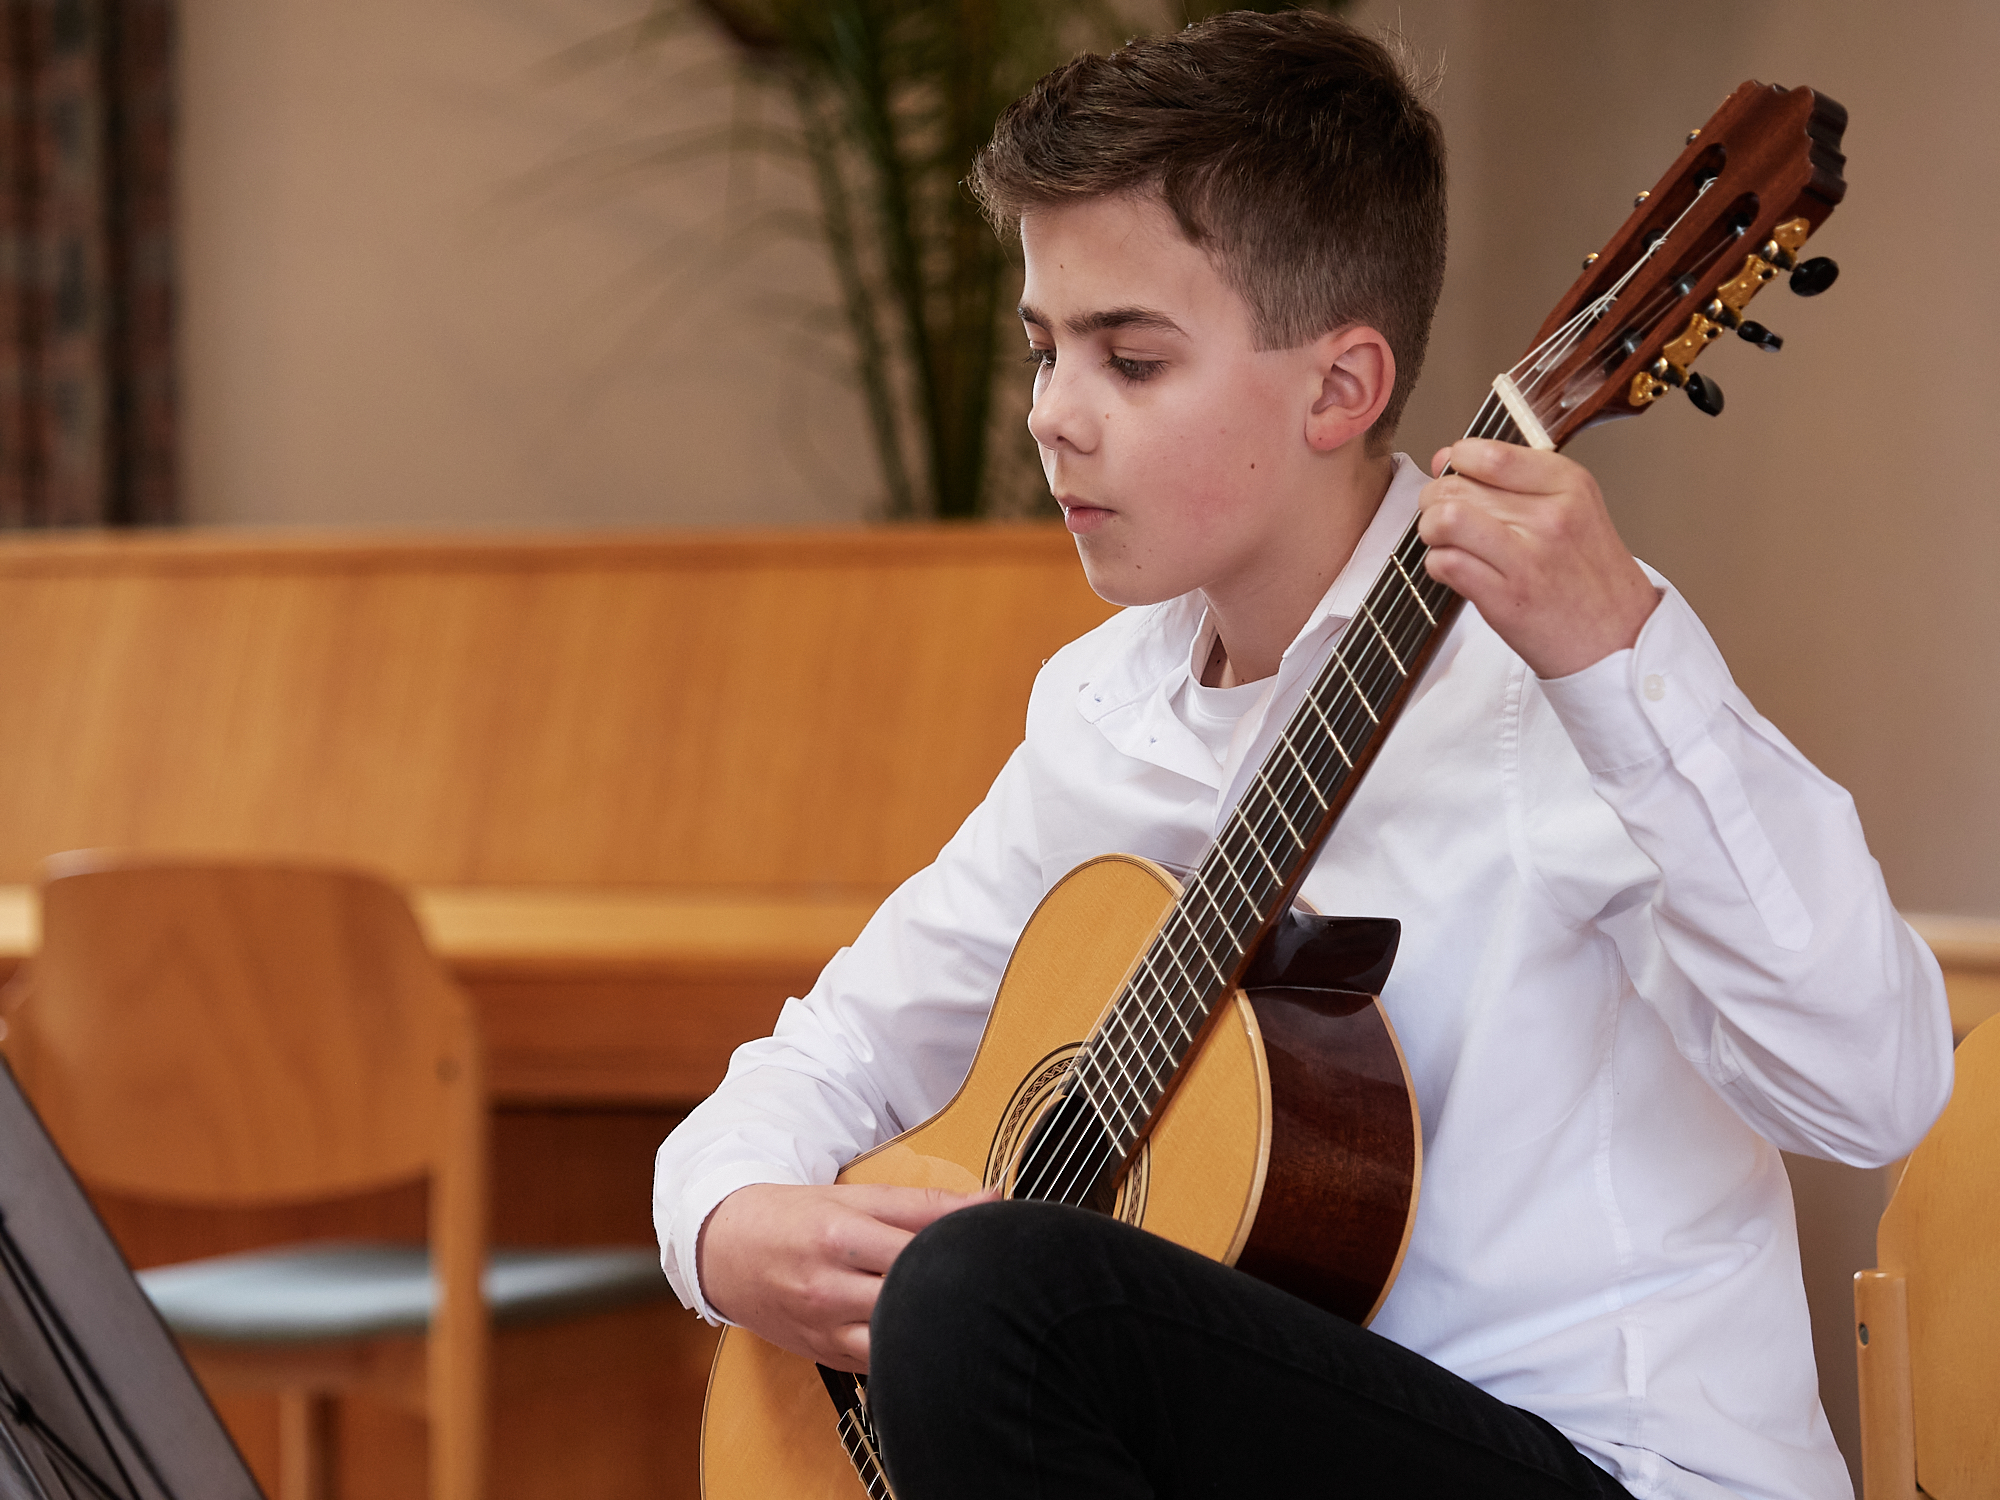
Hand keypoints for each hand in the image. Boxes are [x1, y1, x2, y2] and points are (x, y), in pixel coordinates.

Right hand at [697, 1182, 993, 1372]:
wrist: (726, 1251)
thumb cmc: (795, 1217)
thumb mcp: (854, 1196)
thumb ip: (924, 1203)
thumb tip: (991, 1199)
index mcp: (839, 1234)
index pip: (921, 1246)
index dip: (968, 1245)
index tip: (998, 1241)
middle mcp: (829, 1287)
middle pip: (912, 1297)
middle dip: (956, 1290)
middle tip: (992, 1280)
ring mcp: (825, 1329)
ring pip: (898, 1343)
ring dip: (933, 1329)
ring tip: (962, 1311)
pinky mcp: (826, 1357)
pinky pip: (880, 1365)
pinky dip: (907, 1350)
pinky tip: (926, 1333)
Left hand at [1417, 439, 1659, 679]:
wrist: (1620, 640)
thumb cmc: (1590, 578)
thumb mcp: (1575, 510)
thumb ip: (1514, 480)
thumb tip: (1449, 456)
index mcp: (1569, 486)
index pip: (1489, 454)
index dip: (1457, 461)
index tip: (1455, 473)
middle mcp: (1550, 517)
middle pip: (1457, 487)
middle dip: (1435, 500)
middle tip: (1445, 517)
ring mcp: (1528, 558)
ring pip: (1444, 520)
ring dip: (1431, 531)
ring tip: (1446, 542)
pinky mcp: (1505, 598)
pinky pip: (1445, 563)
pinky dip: (1438, 565)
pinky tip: (1456, 570)